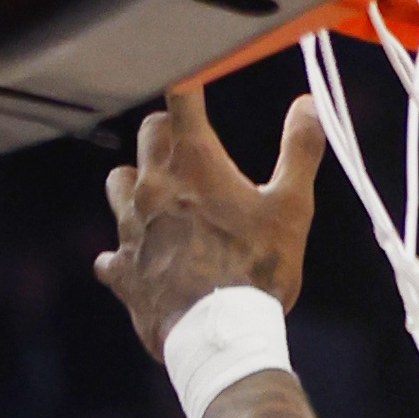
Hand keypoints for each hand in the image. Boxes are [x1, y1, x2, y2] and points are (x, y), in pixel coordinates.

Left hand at [95, 86, 325, 358]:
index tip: (200, 81)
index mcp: (195, 164)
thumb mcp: (292, 208)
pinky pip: (110, 254)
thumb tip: (308, 104)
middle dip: (169, 133)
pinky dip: (125, 253)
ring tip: (163, 200)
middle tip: (194, 147)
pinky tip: (144, 261)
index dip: (191, 84)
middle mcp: (154, 186)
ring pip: (117, 182)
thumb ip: (299, 151)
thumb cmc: (259, 269)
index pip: (182, 98)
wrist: (219, 336)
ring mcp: (130, 227)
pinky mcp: (121, 269)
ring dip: (137, 182)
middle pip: (148, 133)